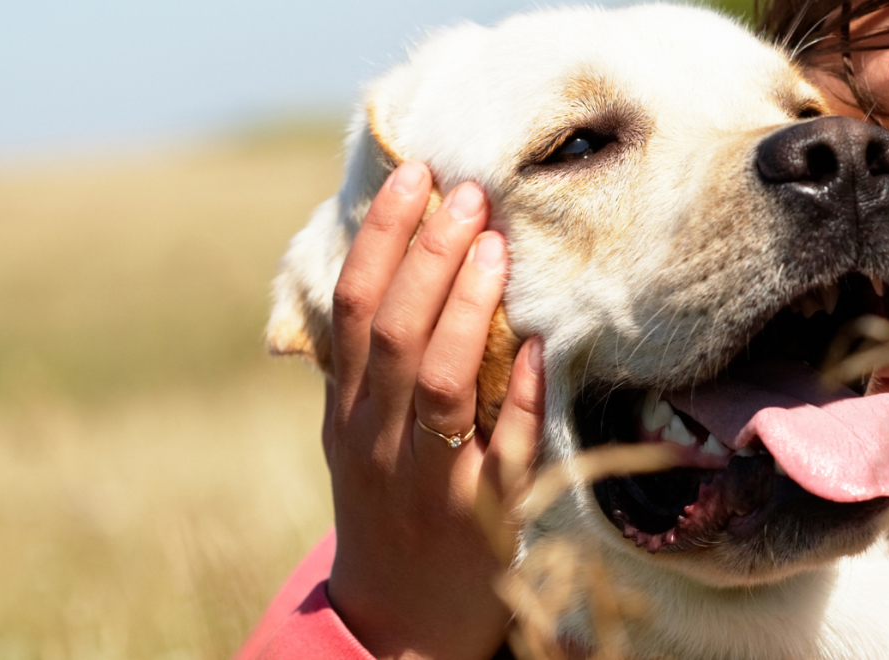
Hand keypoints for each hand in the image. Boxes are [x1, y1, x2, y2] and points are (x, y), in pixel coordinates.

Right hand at [320, 161, 542, 659]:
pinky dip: (519, 400)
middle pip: (396, 334)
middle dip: (431, 257)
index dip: (383, 239)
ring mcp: (429, 479)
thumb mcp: (357, 435)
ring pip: (440, 385)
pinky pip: (502, 452)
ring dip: (469, 310)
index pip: (354, 308)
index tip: (415, 178)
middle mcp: (379, 440)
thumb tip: (394, 263)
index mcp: (347, 411)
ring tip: (496, 248)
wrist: (398, 623)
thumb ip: (370, 365)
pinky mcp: (484, 517)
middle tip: (469, 195)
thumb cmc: (388, 506)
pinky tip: (540, 351)